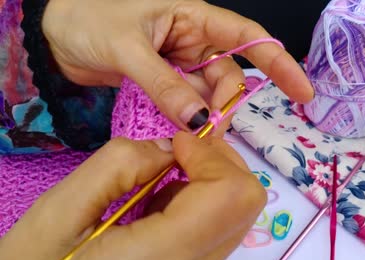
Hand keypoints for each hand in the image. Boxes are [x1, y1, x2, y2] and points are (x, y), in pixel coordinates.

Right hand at [0, 132, 265, 259]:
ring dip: (209, 178)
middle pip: (244, 201)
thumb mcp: (61, 211)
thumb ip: (120, 164)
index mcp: (164, 256)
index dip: (210, 155)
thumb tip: (170, 147)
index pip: (230, 193)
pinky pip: (220, 224)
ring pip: (238, 212)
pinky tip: (161, 202)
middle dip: (216, 161)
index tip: (175, 144)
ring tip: (162, 179)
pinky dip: (201, 199)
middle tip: (176, 151)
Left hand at [42, 0, 313, 132]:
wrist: (56, 35)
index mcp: (193, 17)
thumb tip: (198, 117)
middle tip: (207, 128)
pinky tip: (178, 127)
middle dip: (225, 102)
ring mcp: (180, 63)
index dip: (278, 62)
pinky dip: (186, 118)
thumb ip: (164, 83)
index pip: (247, 37)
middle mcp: (193, 40)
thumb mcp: (127, 48)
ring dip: (204, 114)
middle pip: (228, 75)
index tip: (302, 91)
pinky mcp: (165, 82)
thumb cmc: (88, 19)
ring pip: (208, 94)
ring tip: (189, 131)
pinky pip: (187, 102)